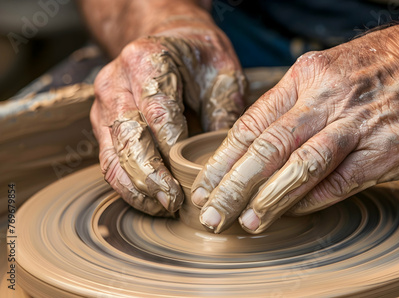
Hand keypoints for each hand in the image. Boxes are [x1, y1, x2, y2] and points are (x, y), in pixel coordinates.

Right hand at [91, 27, 245, 216]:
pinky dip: (127, 184)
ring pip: (111, 154)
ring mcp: (104, 104)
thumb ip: (225, 111)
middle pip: (128, 137)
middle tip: (172, 201)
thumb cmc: (199, 57)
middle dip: (150, 176)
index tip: (189, 180)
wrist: (168, 39)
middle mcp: (116, 82)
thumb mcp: (224, 72)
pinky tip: (149, 200)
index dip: (172, 151)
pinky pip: (108, 160)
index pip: (158, 114)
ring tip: (162, 207)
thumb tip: (225, 162)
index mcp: (146, 61)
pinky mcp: (103, 123)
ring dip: (135, 187)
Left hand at [191, 18, 398, 232]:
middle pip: (269, 147)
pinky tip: (293, 213)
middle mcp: (328, 98)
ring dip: (270, 198)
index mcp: (306, 77)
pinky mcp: (388, 149)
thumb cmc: (380, 69)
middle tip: (212, 213)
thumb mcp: (327, 71)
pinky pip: (342, 180)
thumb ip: (292, 108)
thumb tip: (256, 151)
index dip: (224, 159)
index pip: (253, 124)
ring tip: (246, 222)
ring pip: (302, 165)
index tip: (205, 186)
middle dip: (234, 185)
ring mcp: (359, 123)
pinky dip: (314, 199)